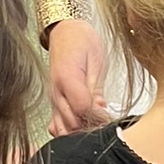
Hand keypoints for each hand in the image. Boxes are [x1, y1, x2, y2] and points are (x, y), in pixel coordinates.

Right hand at [46, 19, 110, 134]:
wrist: (65, 31)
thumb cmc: (82, 42)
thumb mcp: (96, 60)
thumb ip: (96, 88)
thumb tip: (100, 110)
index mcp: (67, 78)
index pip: (82, 109)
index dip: (98, 117)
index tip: (110, 116)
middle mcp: (56, 91)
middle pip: (71, 123)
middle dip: (90, 127)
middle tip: (106, 123)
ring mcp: (53, 99)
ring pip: (62, 128)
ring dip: (79, 132)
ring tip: (95, 125)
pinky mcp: (54, 102)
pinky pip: (56, 124)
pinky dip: (67, 131)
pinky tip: (81, 126)